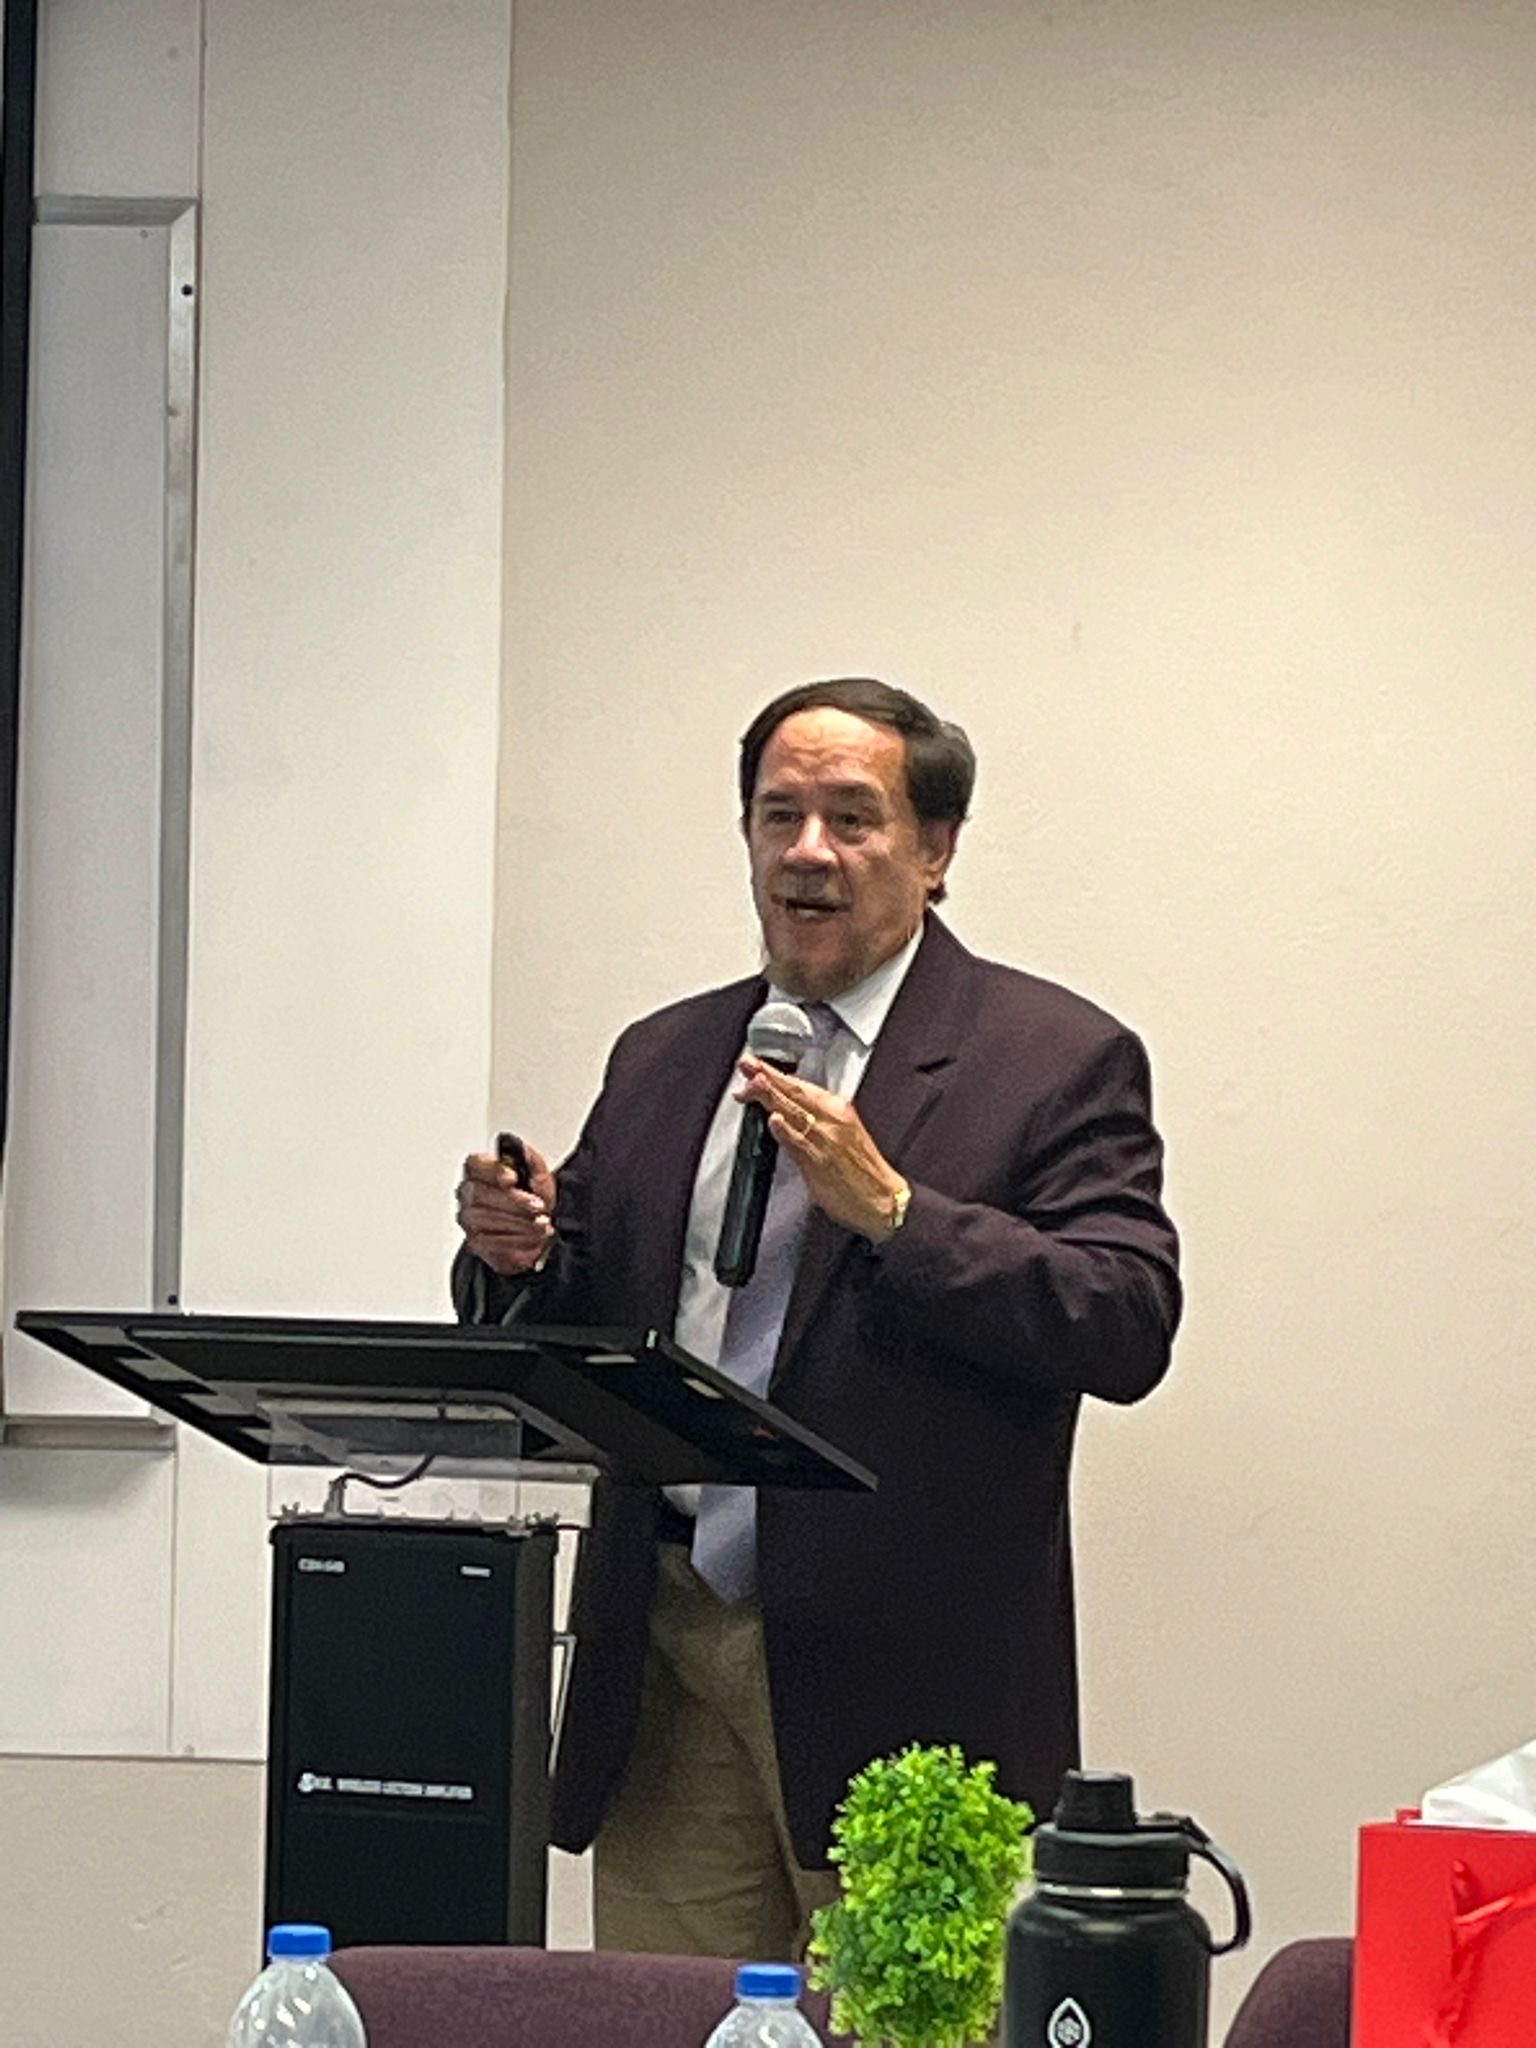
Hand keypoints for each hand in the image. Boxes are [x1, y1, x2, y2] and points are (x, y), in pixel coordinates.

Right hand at [456, 1143, 556, 1275]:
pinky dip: (517, 1239)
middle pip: (479, 1193)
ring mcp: (468, 1218)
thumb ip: (532, 1161)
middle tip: (537, 1206)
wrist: (536, 1232)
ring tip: (542, 1223)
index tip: (513, 1178)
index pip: (475, 1164)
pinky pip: (491, 1241)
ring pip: (485, 1218)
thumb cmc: (533, 1202)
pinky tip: (533, 1237)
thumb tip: (523, 1151)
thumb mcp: (539, 1177)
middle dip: (512, 1200)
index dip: (491, 1170)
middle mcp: (467, 1193)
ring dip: (519, 1222)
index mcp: (480, 1170)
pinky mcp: (475, 1242)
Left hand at [737, 1057, 908, 1244]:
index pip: (801, 1086)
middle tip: (746, 1065)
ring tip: (753, 1084)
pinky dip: (785, 1130)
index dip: (775, 1074)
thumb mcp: (844, 1132)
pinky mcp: (820, 1163)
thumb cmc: (864, 1171)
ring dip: (771, 1097)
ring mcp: (826, 1140)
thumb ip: (815, 1119)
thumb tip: (784, 1110)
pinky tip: (774, 1120)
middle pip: (794, 1093)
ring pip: (794, 1113)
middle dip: (766, 1077)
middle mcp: (833, 1120)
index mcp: (839, 1110)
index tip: (755, 1066)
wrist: (885, 1200)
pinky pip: (799, 1143)